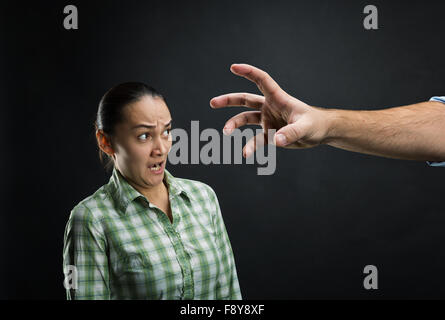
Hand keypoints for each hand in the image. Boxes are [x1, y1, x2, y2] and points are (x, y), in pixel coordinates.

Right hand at [210, 64, 331, 157]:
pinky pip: (255, 140)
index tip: (233, 67)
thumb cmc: (315, 124)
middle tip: (213, 102)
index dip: (248, 72)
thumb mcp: (305, 127)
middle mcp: (269, 107)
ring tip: (225, 132)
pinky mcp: (269, 133)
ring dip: (234, 124)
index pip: (261, 80)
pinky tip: (245, 154)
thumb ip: (291, 133)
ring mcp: (268, 119)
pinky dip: (250, 146)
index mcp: (278, 98)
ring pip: (245, 119)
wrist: (320, 133)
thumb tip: (277, 140)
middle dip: (228, 100)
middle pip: (245, 100)